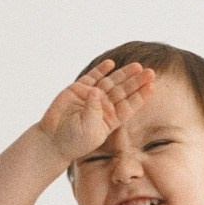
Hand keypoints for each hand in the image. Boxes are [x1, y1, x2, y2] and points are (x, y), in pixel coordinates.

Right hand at [38, 60, 155, 164]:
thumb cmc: (73, 140)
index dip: (140, 96)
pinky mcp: (78, 89)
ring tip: (137, 66)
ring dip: (124, 74)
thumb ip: (93, 110)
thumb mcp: (88, 129)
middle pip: (123, 91)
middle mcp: (104, 106)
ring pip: (111, 82)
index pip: (129, 105)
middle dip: (136, 82)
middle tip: (150, 72)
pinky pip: (93, 77)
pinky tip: (112, 63)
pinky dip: (101, 70)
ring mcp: (92, 96)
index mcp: (111, 119)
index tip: (151, 87)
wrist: (52, 139)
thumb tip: (95, 91)